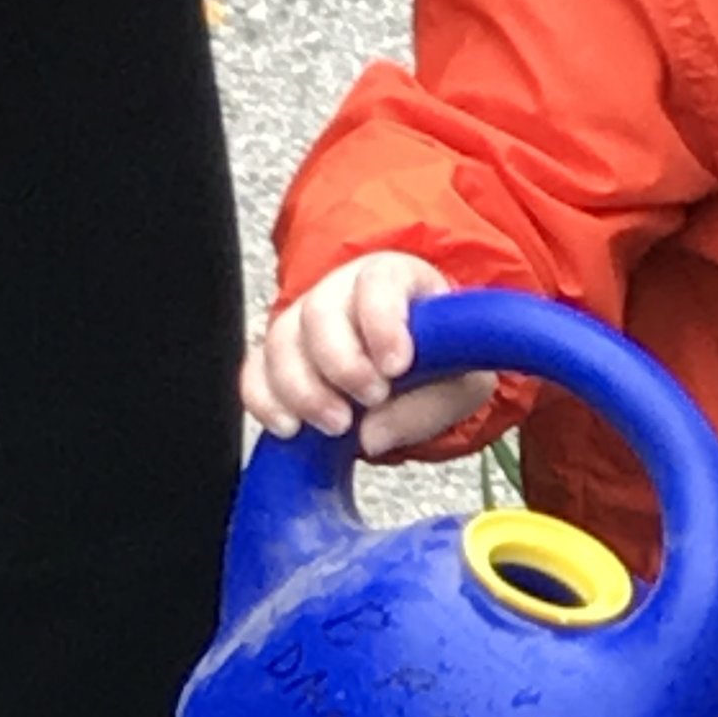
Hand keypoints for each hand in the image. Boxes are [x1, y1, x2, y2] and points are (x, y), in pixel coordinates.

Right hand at [242, 253, 492, 453]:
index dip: (382, 323)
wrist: (421, 367)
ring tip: (336, 425)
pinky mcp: (281, 355)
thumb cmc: (445, 364)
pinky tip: (289, 427)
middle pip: (320, 311)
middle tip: (369, 399)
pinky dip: (265, 401)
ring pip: (281, 340)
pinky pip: (255, 371)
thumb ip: (428, 406)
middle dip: (341, 364)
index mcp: (396, 280)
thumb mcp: (461, 385)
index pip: (378, 282)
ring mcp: (305, 320)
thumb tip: (371, 436)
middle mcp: (343, 291)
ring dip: (303, 390)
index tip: (395, 366)